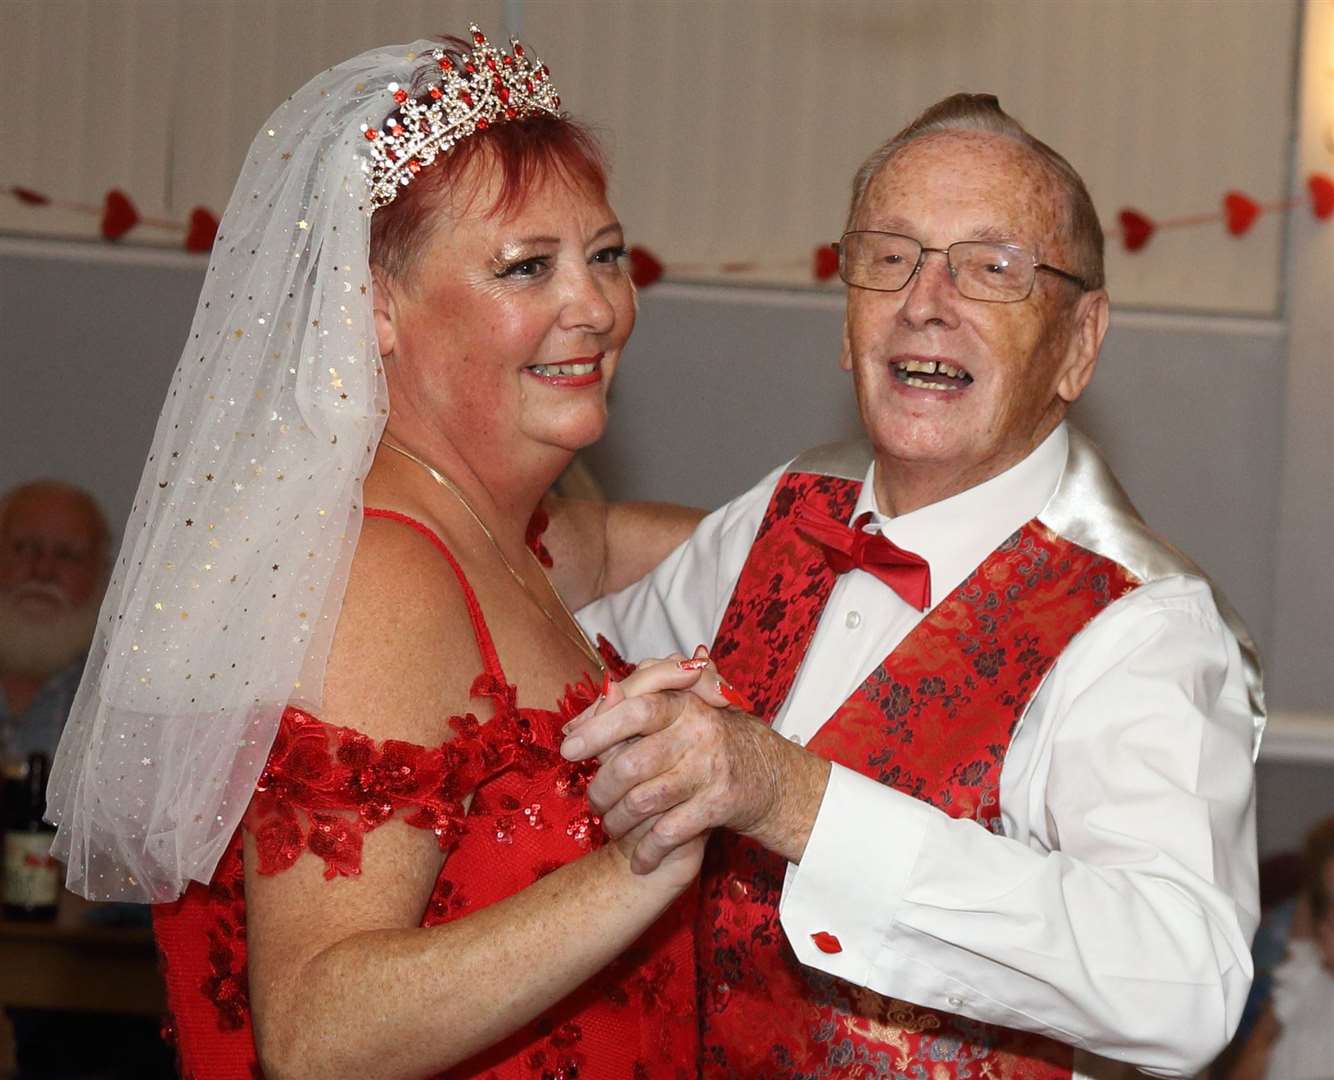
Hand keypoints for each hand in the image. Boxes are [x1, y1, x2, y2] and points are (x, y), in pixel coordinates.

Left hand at [562, 657, 830, 872]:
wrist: (772, 777)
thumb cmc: (710, 741)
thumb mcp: (681, 713)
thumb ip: (631, 710)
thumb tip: (575, 724)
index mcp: (685, 704)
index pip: (636, 709)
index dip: (597, 729)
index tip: (568, 749)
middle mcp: (700, 732)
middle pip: (631, 763)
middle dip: (600, 790)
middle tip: (594, 802)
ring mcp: (711, 769)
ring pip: (643, 801)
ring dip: (618, 822)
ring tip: (612, 826)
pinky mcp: (720, 804)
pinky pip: (668, 832)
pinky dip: (647, 851)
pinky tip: (638, 859)